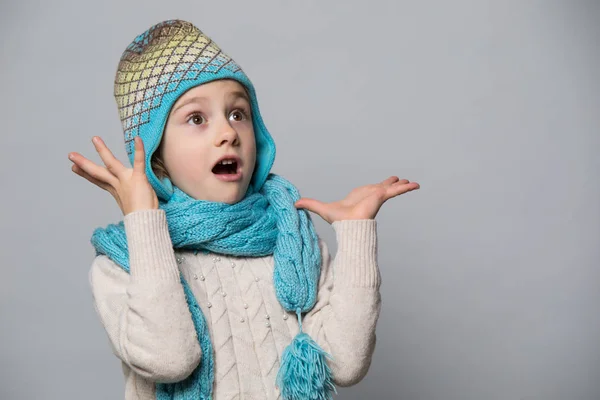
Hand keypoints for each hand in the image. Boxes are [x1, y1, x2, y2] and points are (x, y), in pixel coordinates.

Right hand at [68, 136, 158, 215]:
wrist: (147, 223)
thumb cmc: (144, 216)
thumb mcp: (134, 206)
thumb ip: (131, 199)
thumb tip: (131, 200)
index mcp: (117, 191)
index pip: (99, 180)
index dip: (86, 174)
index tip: (74, 167)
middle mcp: (119, 185)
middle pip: (99, 172)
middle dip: (84, 164)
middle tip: (71, 155)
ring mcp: (127, 181)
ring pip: (112, 164)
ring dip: (103, 151)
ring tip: (94, 139)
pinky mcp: (138, 179)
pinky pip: (139, 162)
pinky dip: (138, 150)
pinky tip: (138, 139)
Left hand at [294, 176, 419, 223]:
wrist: (348, 225)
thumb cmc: (339, 220)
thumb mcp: (322, 208)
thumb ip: (310, 204)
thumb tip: (294, 203)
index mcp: (361, 196)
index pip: (371, 190)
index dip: (377, 186)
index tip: (384, 184)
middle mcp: (371, 195)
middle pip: (384, 186)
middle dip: (392, 183)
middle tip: (399, 179)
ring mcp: (377, 195)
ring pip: (392, 187)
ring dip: (402, 185)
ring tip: (412, 182)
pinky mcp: (381, 196)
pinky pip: (396, 190)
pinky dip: (406, 187)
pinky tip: (415, 185)